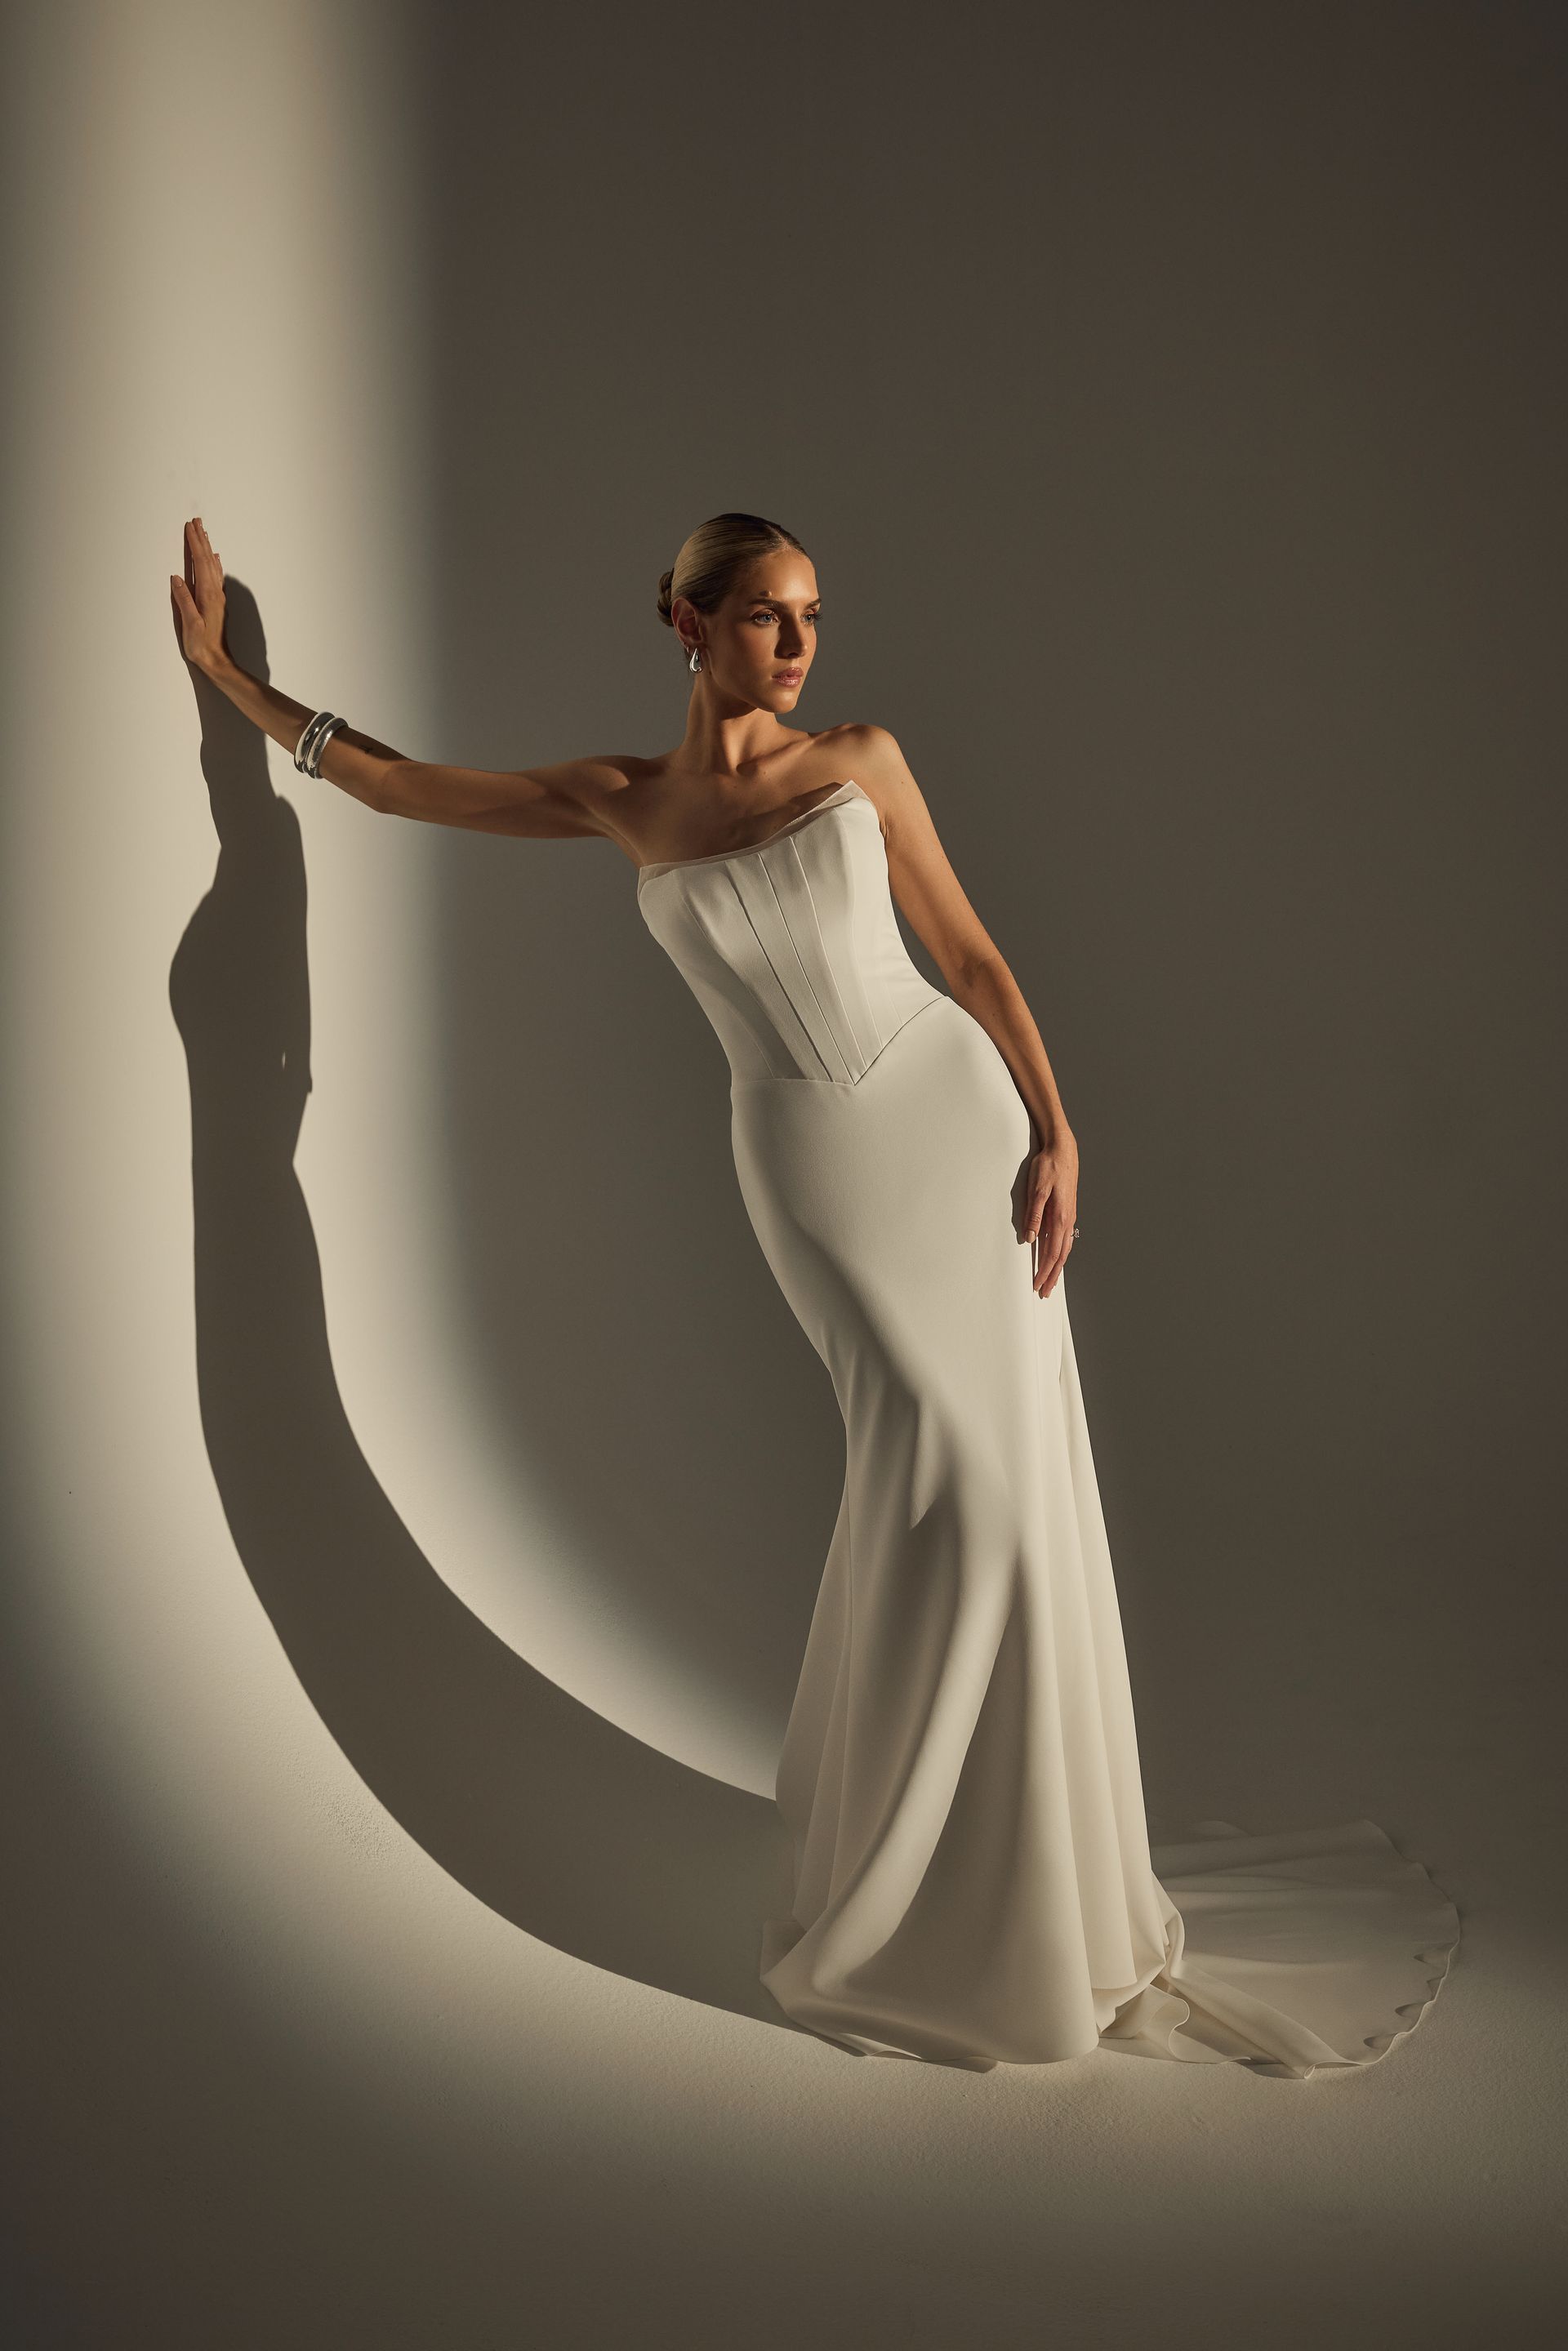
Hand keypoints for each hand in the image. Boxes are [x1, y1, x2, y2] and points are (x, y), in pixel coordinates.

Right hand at [170, 515, 228, 672]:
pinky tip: (215, 559)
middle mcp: (215, 592)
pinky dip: (214, 563)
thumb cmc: (201, 645)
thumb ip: (184, 600)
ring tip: (204, 533)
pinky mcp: (217, 603)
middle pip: (208, 560)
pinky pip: (215, 576)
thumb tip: (176, 578)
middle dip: (201, 540)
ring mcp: (217, 597)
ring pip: (212, 566)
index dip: (194, 544)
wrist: (218, 661)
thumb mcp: (190, 623)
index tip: (189, 528)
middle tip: (197, 522)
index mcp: (207, 595)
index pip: (200, 563)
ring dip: (207, 548)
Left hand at [1020, 1130, 1078, 1298]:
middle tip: (1044, 1293)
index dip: (1044, 1271)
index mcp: (1060, 1217)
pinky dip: (1060, 1253)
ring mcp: (1069, 1216)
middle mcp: (1068, 1220)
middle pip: (1061, 1256)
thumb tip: (1030, 1238)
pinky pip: (1065, 1239)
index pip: (1052, 1253)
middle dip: (1052, 1276)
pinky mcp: (1067, 1211)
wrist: (1063, 1149)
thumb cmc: (1048, 1166)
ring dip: (1057, 1267)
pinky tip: (1057, 1257)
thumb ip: (1034, 1214)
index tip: (1036, 1286)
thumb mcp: (1037, 1188)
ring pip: (1064, 1249)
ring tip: (1051, 1281)